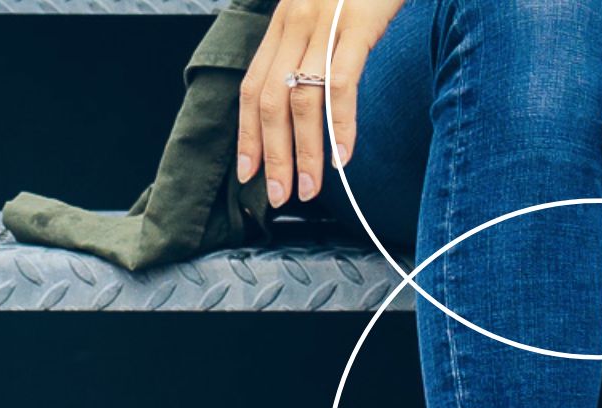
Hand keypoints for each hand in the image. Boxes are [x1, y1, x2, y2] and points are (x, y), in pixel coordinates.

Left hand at [236, 0, 404, 207]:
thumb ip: (313, 47)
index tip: (247, 173)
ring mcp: (323, 25)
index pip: (254, 89)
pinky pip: (340, 84)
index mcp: (283, 24)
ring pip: (301, 100)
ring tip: (310, 187)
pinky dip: (340, 125)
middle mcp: (294, 25)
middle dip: (271, 156)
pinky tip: (344, 155)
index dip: (248, 135)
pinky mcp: (354, 25)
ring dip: (304, 153)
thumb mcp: (326, 9)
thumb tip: (312, 98)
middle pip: (271, 102)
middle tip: (279, 195)